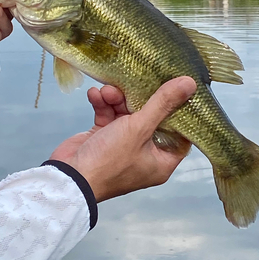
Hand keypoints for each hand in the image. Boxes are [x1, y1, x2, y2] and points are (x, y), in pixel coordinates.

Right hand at [50, 77, 196, 201]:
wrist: (68, 177)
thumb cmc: (109, 160)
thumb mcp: (139, 129)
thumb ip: (162, 104)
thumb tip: (189, 83)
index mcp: (161, 160)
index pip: (179, 132)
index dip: (179, 110)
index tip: (177, 87)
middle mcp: (144, 153)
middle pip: (150, 118)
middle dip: (139, 98)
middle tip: (134, 82)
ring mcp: (123, 145)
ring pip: (126, 114)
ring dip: (116, 99)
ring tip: (107, 91)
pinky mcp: (103, 137)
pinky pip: (108, 116)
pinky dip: (102, 105)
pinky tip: (94, 95)